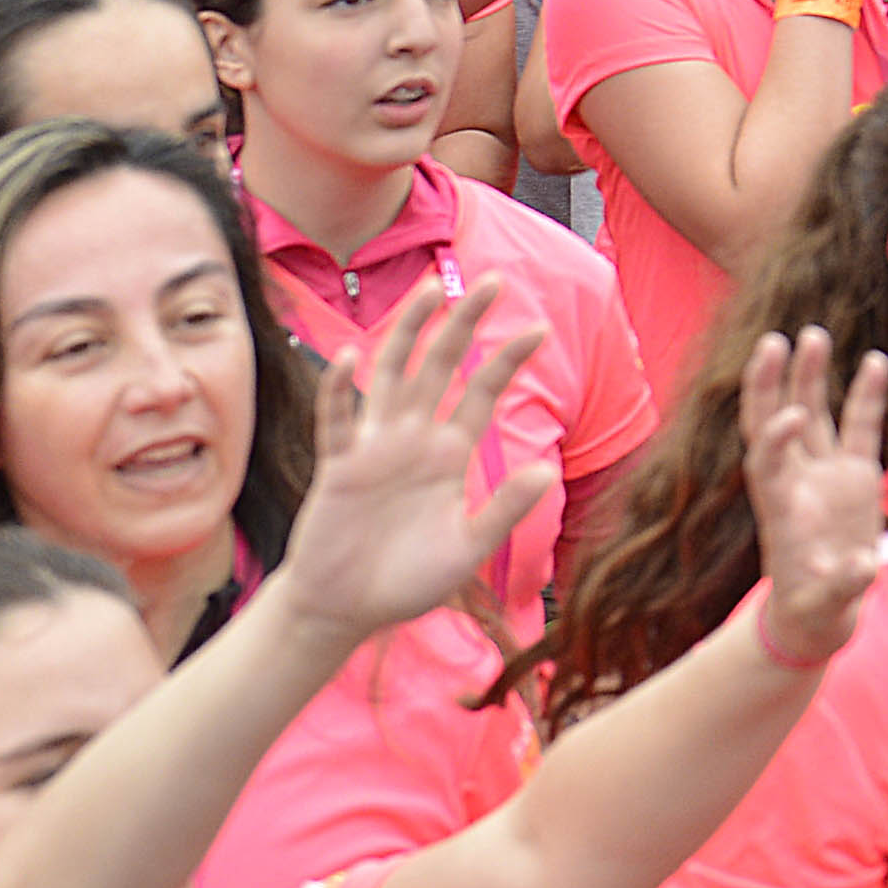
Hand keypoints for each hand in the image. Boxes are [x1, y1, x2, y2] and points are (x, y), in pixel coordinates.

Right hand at [271, 285, 550, 649]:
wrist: (348, 608)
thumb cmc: (409, 579)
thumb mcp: (469, 547)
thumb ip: (506, 511)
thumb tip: (549, 471)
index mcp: (450, 454)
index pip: (483, 393)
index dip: (508, 360)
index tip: (539, 327)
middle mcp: (414, 439)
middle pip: (441, 366)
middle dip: (464, 323)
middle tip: (490, 278)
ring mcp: (374, 447)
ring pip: (392, 375)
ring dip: (408, 332)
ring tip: (430, 290)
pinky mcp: (339, 467)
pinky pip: (337, 420)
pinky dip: (340, 389)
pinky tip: (350, 358)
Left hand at [734, 325, 887, 664]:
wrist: (821, 610)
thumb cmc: (815, 607)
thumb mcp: (823, 605)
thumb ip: (842, 584)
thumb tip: (861, 567)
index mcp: (780, 507)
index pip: (767, 461)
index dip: (774, 437)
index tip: (790, 417)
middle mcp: (796, 480)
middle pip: (775, 420)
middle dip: (772, 383)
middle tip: (776, 341)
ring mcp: (824, 473)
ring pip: (812, 412)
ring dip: (810, 375)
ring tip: (814, 333)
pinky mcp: (854, 475)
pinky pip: (859, 426)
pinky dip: (866, 394)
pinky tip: (876, 359)